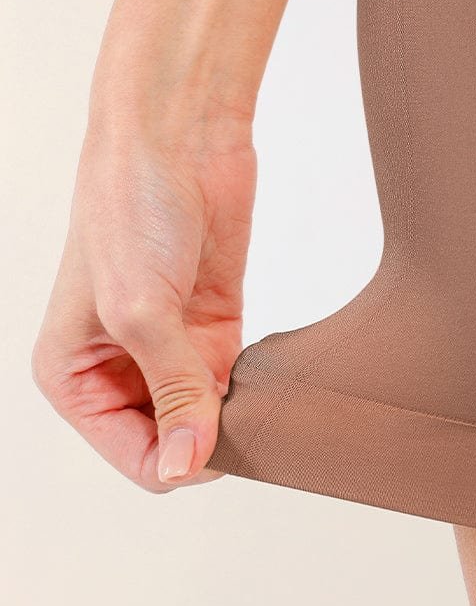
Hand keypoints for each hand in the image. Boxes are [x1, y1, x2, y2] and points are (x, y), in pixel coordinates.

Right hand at [31, 95, 256, 492]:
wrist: (176, 140)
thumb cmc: (130, 211)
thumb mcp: (141, 313)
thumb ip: (172, 392)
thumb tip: (187, 465)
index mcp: (74, 377)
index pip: (137, 458)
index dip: (181, 461)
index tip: (220, 442)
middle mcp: (118, 371)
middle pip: (176, 445)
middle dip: (210, 440)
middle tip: (247, 419)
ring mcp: (169, 352)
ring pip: (209, 420)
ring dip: (236, 417)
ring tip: (259, 396)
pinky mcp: (211, 330)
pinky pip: (235, 385)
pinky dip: (254, 390)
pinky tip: (269, 378)